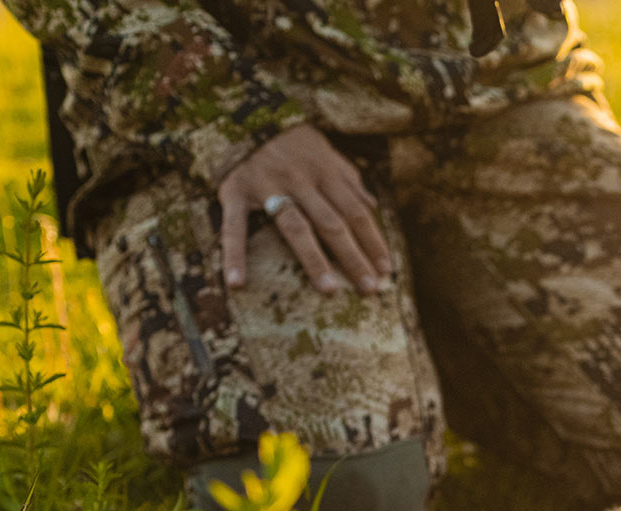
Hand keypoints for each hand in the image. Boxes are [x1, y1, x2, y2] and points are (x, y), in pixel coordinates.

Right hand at [218, 124, 392, 294]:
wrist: (239, 110)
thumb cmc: (289, 140)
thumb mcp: (324, 151)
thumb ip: (348, 179)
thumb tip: (373, 206)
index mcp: (325, 172)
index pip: (356, 212)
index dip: (373, 241)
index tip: (386, 271)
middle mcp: (300, 179)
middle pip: (332, 224)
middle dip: (353, 257)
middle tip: (369, 289)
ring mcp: (267, 186)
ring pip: (295, 227)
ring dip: (314, 260)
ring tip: (330, 290)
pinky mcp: (234, 192)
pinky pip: (234, 227)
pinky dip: (235, 255)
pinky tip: (238, 283)